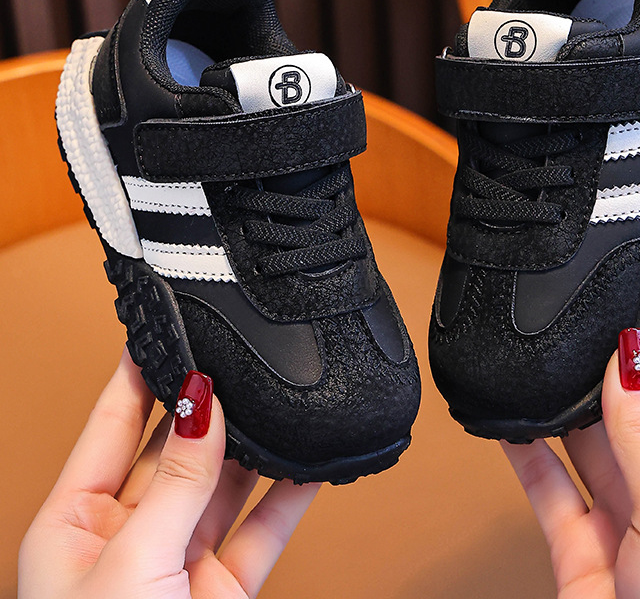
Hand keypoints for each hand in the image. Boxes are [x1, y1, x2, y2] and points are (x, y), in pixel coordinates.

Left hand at [19, 350, 318, 597]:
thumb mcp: (131, 566)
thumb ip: (175, 484)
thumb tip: (201, 405)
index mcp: (73, 523)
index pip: (112, 423)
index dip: (138, 372)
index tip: (166, 324)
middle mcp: (126, 535)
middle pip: (174, 448)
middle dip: (206, 404)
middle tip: (236, 356)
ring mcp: (178, 560)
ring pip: (224, 483)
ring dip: (253, 446)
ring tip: (278, 399)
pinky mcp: (223, 588)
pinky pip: (262, 527)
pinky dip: (288, 495)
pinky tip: (308, 462)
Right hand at [502, 292, 639, 597]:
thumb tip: (630, 362)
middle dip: (619, 361)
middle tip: (591, 311)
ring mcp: (630, 513)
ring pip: (592, 438)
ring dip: (566, 404)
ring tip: (543, 360)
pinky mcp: (584, 541)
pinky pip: (551, 481)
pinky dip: (527, 451)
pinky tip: (508, 419)